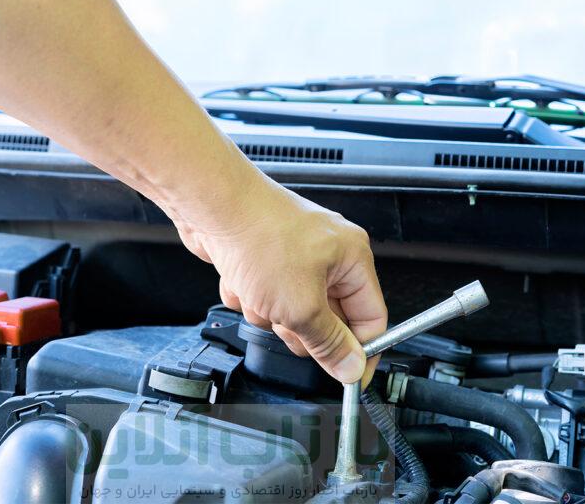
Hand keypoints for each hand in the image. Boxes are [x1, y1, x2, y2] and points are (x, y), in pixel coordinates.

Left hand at [176, 176, 386, 384]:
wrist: (213, 207)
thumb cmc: (259, 237)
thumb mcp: (302, 307)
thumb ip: (329, 343)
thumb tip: (352, 367)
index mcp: (351, 258)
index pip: (371, 317)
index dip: (361, 351)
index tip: (348, 376)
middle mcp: (327, 253)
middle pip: (327, 319)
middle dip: (299, 326)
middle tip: (287, 320)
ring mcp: (293, 255)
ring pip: (289, 312)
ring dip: (268, 312)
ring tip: (257, 292)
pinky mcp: (264, 258)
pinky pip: (263, 297)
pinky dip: (248, 296)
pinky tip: (239, 279)